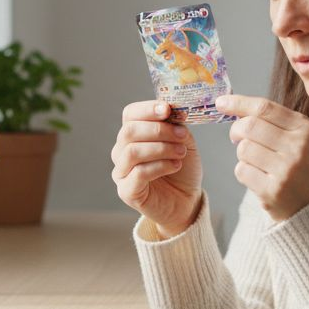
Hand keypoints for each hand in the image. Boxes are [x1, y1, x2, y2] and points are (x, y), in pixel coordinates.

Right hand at [111, 101, 202, 237]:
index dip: (147, 109)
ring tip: (181, 153)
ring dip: (161, 148)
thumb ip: (175, 125)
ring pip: (132, 151)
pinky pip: (138, 173)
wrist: (187, 200)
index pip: (130, 114)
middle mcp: (121, 151)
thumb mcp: (183, 141)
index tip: (168, 109)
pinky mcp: (126, 191)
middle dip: (158, 130)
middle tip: (182, 135)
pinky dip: (160, 166)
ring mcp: (121, 172)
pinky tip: (175, 166)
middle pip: (129, 131)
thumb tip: (170, 108)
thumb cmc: (182, 169)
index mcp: (133, 135)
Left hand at [217, 94, 308, 221]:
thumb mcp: (302, 139)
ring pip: (243, 149)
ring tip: (255, 161)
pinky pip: (242, 171)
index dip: (239, 103)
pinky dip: (244, 171)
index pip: (265, 108)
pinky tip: (258, 176)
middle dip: (236, 130)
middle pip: (250, 126)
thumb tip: (237, 109)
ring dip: (242, 154)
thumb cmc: (304, 168)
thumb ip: (275, 122)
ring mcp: (286, 170)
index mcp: (306, 129)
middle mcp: (298, 147)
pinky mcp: (273, 191)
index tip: (221, 102)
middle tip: (236, 137)